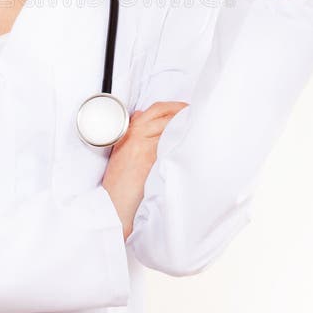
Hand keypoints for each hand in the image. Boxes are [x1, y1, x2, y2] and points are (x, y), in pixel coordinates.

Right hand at [101, 101, 188, 240]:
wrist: (114, 205)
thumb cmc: (118, 183)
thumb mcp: (120, 151)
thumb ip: (132, 132)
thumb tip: (142, 116)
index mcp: (129, 131)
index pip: (157, 109)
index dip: (175, 106)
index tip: (187, 109)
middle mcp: (137, 134)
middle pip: (165, 113)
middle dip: (183, 111)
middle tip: (197, 114)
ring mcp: (146, 146)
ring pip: (171, 126)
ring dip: (186, 124)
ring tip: (199, 127)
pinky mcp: (154, 160)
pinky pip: (173, 143)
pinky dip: (183, 140)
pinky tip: (192, 143)